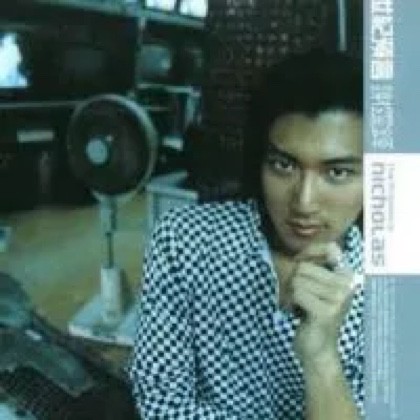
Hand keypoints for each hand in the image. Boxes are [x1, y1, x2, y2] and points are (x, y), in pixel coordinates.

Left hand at [289, 243, 353, 365]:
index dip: (310, 251)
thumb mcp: (317, 285)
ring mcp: (339, 299)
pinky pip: (297, 294)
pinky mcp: (326, 312)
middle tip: (303, 297)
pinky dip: (292, 303)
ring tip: (303, 306)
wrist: (318, 350)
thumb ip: (314, 264)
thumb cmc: (313, 313)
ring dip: (293, 294)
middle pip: (304, 267)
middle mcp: (348, 285)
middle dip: (295, 281)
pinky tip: (300, 314)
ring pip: (297, 281)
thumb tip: (310, 248)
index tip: (300, 261)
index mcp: (348, 276)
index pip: (331, 248)